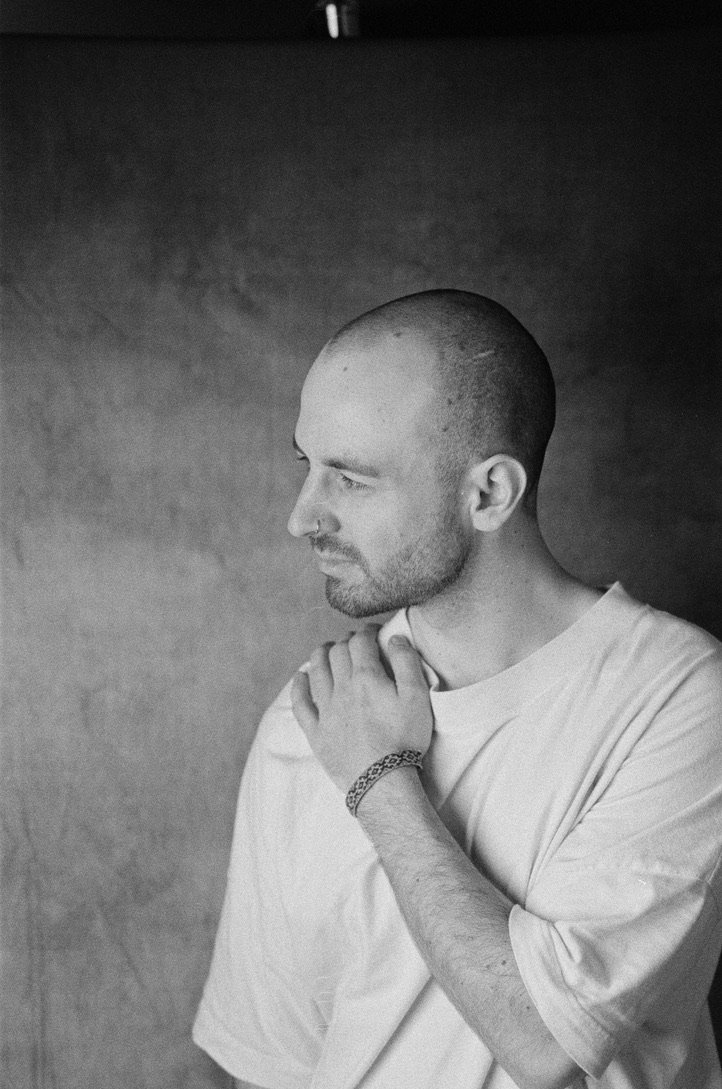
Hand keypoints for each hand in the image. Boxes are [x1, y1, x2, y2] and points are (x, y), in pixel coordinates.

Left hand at [291, 627, 433, 793]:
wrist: (382, 781)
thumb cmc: (405, 740)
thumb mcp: (418, 698)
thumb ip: (407, 663)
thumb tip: (395, 638)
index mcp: (366, 678)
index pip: (361, 642)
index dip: (367, 632)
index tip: (374, 632)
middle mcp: (341, 689)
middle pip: (337, 653)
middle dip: (346, 641)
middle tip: (355, 642)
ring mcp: (326, 711)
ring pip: (316, 671)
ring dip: (320, 655)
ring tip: (327, 649)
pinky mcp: (316, 732)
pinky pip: (300, 704)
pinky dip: (298, 686)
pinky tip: (300, 677)